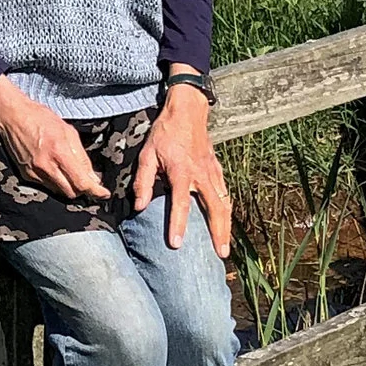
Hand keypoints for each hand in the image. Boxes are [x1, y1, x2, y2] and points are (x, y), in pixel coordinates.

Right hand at [0, 77, 108, 202]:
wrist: (12, 116)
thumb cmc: (41, 118)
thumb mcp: (68, 131)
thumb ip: (81, 156)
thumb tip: (93, 177)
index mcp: (59, 152)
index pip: (81, 182)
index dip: (95, 191)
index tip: (104, 194)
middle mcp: (45, 167)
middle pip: (71, 192)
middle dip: (83, 190)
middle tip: (89, 181)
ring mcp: (34, 173)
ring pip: (59, 192)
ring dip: (69, 187)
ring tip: (72, 174)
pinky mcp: (26, 175)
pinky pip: (47, 186)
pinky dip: (55, 182)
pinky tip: (56, 170)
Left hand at [132, 85, 230, 257]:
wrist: (187, 111)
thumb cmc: (164, 134)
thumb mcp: (147, 155)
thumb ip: (143, 182)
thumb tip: (139, 207)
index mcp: (181, 171)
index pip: (180, 203)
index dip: (177, 224)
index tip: (176, 244)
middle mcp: (201, 175)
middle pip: (214, 208)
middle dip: (218, 233)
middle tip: (220, 254)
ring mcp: (212, 172)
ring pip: (224, 203)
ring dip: (226, 226)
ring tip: (225, 247)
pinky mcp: (217, 169)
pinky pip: (224, 194)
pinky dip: (227, 211)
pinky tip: (226, 223)